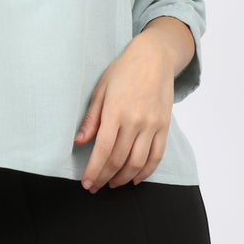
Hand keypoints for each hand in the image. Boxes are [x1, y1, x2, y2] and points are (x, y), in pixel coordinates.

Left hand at [73, 33, 175, 192]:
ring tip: (112, 183)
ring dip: (123, 178)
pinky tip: (135, 178)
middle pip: (118, 159)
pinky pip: (156, 156)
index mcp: (115, 110)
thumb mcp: (101, 88)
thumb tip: (78, 142)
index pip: (102, 149)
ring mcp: (152, 124)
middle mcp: (135, 120)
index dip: (93, 170)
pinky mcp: (164, 126)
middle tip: (95, 187)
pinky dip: (146, 172)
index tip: (86, 183)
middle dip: (104, 177)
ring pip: (137, 162)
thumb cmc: (123, 70)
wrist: (154, 57)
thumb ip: (91, 117)